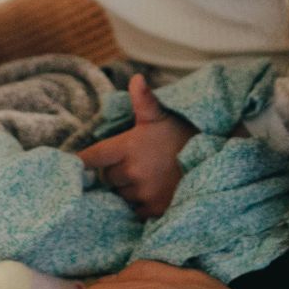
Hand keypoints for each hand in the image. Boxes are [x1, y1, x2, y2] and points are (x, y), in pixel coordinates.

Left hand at [78, 74, 190, 218]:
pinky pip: (135, 210)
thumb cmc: (182, 136)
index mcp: (128, 146)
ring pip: (121, 195)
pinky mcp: (154, 209)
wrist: (212, 160)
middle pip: (107, 178)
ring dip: (128, 189)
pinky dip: (141, 203)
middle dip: (115, 172)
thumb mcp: (161, 116)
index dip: (82, 161)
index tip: (76, 163)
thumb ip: (144, 100)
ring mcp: (143, 192)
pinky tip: (154, 190)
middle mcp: (132, 171)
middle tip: (135, 163)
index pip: (91, 157)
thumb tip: (136, 78)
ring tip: (148, 176)